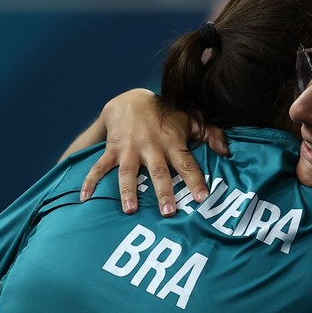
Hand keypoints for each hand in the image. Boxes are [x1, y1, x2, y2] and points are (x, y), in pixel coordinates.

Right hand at [79, 89, 228, 215]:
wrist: (131, 100)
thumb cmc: (165, 116)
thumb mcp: (190, 120)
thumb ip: (211, 134)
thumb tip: (226, 151)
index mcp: (172, 144)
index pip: (187, 164)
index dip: (195, 180)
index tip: (202, 197)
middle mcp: (151, 147)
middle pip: (158, 172)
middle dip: (163, 191)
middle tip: (168, 212)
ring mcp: (129, 149)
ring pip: (128, 172)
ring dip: (127, 191)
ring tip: (130, 210)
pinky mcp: (112, 150)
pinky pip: (99, 166)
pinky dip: (90, 181)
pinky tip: (85, 198)